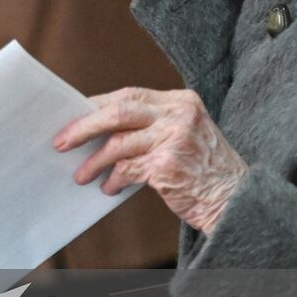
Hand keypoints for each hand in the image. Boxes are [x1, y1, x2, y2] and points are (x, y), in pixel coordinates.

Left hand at [54, 88, 248, 233]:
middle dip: (84, 126)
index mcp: (181, 100)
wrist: (236, 201)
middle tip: (60, 142)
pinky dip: (113, 179)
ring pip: (118, 142)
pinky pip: (127, 169)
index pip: (129, 95)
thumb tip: (96, 130)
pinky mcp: (168, 164)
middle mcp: (180, 113)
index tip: (72, 117)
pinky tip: (108, 188)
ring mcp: (175, 137)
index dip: (97, 106)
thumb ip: (149, 127)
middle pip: (118, 111)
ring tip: (80, 175)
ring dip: (94, 161)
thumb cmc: (203, 171)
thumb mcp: (182, 135)